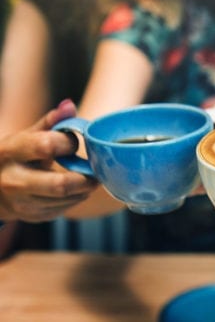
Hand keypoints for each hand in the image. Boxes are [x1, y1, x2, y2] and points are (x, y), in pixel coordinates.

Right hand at [0, 100, 98, 221]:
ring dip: (85, 189)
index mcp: (10, 152)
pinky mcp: (32, 216)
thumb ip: (50, 122)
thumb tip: (69, 105)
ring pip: (66, 199)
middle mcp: (12, 180)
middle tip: (97, 171)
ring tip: (90, 178)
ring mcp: (21, 202)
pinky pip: (64, 209)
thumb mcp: (27, 136)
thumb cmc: (17, 155)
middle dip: (86, 179)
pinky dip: (76, 198)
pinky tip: (77, 189)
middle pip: (60, 185)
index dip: (68, 143)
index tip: (74, 142)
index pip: (46, 146)